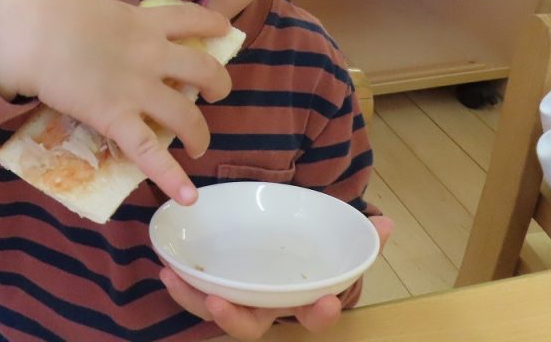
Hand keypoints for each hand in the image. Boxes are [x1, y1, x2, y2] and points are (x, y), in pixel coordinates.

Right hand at [0, 0, 232, 203]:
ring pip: (187, 114)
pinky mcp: (115, 117)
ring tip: (198, 143)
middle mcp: (152, 54)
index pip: (195, 18)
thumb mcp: (98, 6)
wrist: (30, 32)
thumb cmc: (51, 12)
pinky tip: (188, 196)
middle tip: (213, 94)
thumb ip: (117, 20)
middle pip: (205, 69)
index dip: (215, 26)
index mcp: (146, 21)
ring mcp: (137, 88)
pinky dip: (171, 177)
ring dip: (199, 133)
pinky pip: (149, 152)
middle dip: (218, 85)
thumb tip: (114, 28)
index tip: (223, 33)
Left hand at [161, 215, 394, 340]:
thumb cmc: (307, 245)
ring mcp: (239, 299)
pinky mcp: (215, 287)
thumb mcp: (332, 237)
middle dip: (235, 320)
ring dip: (193, 300)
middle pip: (252, 327)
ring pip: (216, 312)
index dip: (320, 314)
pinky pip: (196, 293)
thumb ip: (358, 233)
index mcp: (300, 299)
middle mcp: (267, 307)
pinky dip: (181, 284)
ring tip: (172, 278)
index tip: (326, 302)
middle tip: (218, 303)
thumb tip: (385, 223)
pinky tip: (165, 266)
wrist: (278, 242)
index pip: (314, 316)